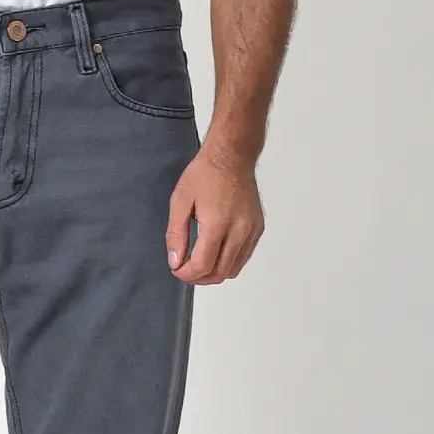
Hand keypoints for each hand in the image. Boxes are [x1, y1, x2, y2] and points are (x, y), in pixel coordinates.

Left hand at [166, 142, 263, 283]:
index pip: (203, 265)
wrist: (232, 157)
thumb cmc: (205, 174)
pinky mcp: (258, 228)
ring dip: (214, 272)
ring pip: (233, 269)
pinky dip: (228, 262)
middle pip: (220, 273)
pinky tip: (215, 252)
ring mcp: (251, 230)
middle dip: (199, 277)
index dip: (186, 274)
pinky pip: (243, 257)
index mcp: (218, 222)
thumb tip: (175, 261)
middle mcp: (239, 229)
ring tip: (198, 262)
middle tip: (184, 269)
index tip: (176, 269)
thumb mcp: (180, 200)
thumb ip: (176, 234)